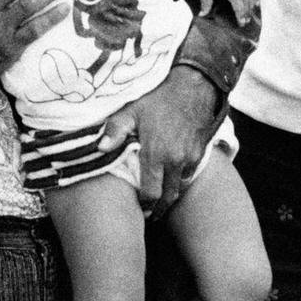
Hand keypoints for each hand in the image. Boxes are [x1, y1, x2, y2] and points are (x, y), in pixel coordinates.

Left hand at [97, 65, 220, 216]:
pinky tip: (172, 178)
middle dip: (159, 208)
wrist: (193, 86)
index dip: (145, 205)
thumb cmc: (159, 97)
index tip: (140, 210)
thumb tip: (100, 148)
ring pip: (179, 187)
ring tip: (160, 199)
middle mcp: (174, 160)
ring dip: (170, 194)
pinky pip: (189, 174)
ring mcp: (189, 158)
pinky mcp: (200, 153)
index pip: (151, 193)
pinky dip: (181, 179)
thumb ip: (115, 130)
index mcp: (155, 154)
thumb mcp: (132, 110)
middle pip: (168, 197)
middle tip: (151, 214)